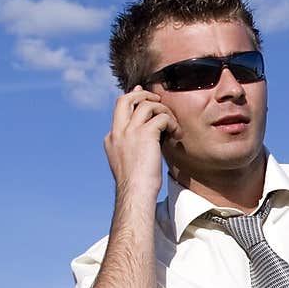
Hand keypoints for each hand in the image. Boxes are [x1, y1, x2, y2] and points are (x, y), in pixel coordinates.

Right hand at [103, 87, 181, 201]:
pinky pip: (161, 117)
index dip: (133, 102)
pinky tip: (176, 134)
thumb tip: (148, 142)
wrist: (135, 193)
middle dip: (142, 94)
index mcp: (112, 139)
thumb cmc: (137, 186)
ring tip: (172, 125)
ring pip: (146, 104)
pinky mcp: (145, 134)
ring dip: (163, 110)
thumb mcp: (129, 163)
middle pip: (125, 99)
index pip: (120, 111)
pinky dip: (172, 123)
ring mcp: (129, 131)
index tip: (143, 98)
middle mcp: (118, 132)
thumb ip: (133, 148)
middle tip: (157, 98)